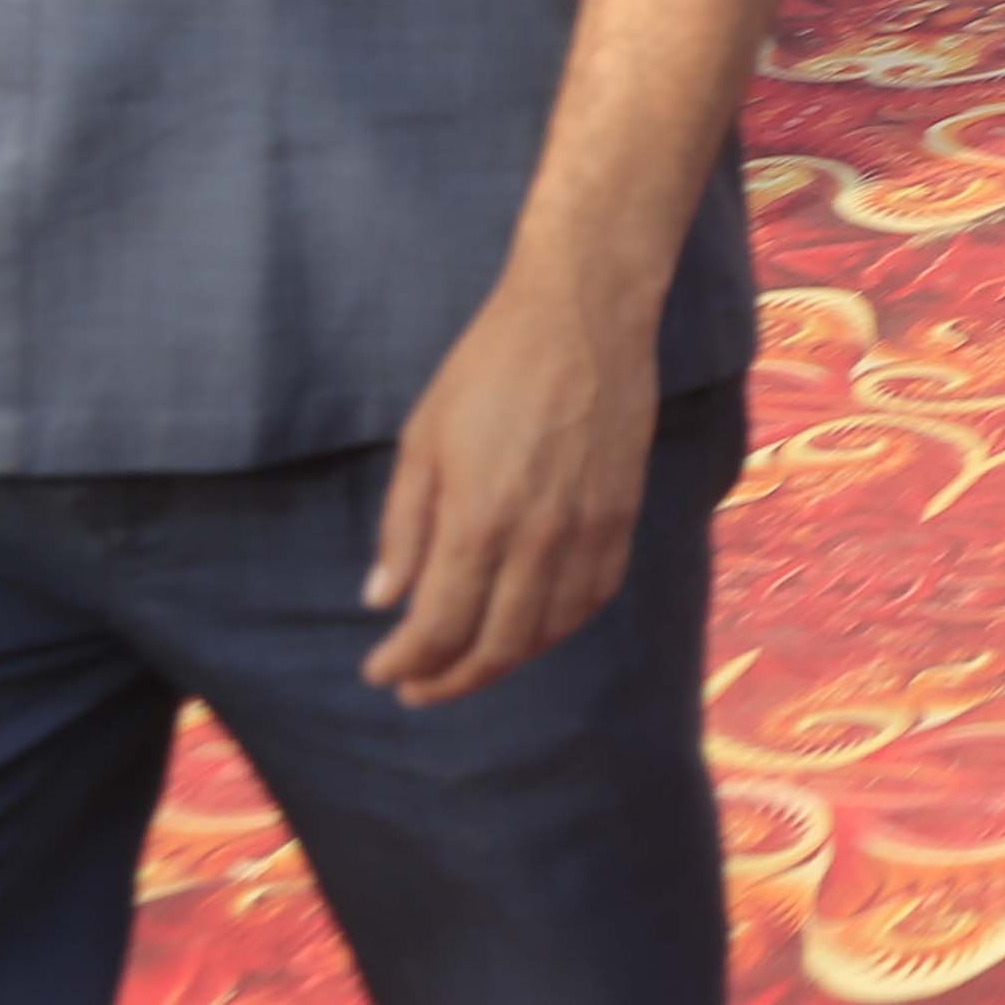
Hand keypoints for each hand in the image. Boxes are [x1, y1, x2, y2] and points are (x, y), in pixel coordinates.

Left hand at [363, 269, 657, 703]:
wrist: (584, 316)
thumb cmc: (489, 367)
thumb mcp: (421, 440)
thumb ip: (403, 526)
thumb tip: (382, 598)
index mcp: (478, 520)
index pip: (439, 626)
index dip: (406, 662)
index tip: (380, 671)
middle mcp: (539, 539)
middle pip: (496, 645)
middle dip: (449, 679)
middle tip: (416, 688)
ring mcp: (590, 530)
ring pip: (550, 630)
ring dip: (506, 659)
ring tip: (470, 663)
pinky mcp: (624, 514)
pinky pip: (595, 596)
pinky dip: (560, 626)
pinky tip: (533, 626)